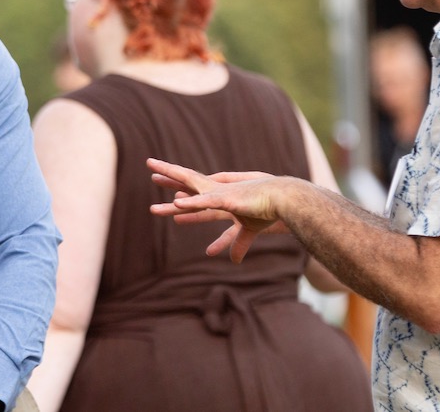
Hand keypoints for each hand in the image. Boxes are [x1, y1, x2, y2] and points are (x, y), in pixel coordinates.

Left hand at [147, 158, 292, 263]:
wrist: (287, 201)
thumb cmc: (270, 212)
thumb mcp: (250, 231)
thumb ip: (238, 244)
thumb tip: (233, 262)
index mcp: (222, 198)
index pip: (197, 196)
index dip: (182, 195)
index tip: (169, 195)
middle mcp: (219, 195)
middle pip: (191, 189)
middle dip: (171, 181)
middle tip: (152, 176)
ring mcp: (223, 197)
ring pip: (194, 199)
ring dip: (176, 203)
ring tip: (157, 203)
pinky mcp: (230, 202)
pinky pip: (207, 204)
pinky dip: (194, 203)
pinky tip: (179, 205)